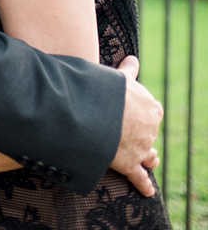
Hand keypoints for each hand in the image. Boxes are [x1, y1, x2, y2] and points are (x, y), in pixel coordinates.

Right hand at [110, 56, 162, 196]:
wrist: (97, 111)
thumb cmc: (107, 89)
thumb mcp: (119, 77)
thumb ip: (128, 70)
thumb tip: (133, 58)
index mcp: (150, 106)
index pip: (151, 109)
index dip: (143, 110)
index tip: (133, 109)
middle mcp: (150, 128)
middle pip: (149, 132)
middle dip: (142, 132)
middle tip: (130, 131)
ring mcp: (141, 147)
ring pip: (149, 154)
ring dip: (149, 156)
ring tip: (150, 159)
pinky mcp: (130, 164)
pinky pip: (139, 177)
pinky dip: (144, 185)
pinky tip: (149, 191)